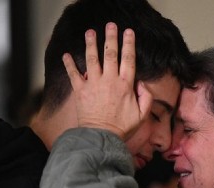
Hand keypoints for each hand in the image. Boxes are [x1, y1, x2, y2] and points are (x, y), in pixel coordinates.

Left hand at [62, 22, 152, 139]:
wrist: (101, 137)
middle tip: (110, 25)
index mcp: (125, 85)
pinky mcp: (80, 90)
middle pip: (110, 53)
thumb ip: (146, 98)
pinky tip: (66, 54)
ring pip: (92, 59)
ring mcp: (94, 84)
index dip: (129, 44)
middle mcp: (109, 80)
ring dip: (91, 43)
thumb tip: (144, 84)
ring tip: (90, 32)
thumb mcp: (141, 115)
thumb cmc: (121, 128)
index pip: (128, 59)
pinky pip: (73, 74)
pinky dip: (69, 64)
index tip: (128, 32)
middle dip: (111, 37)